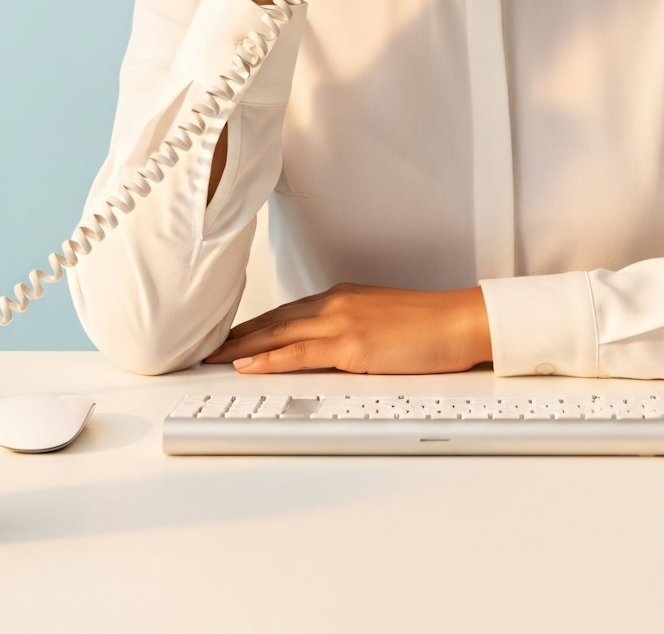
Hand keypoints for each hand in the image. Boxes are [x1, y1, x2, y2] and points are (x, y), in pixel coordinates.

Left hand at [201, 281, 492, 374]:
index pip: (286, 312)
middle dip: (236, 335)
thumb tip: (331, 352)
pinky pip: (299, 353)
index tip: (228, 336)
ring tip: (210, 357)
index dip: (253, 326)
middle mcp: (336, 304)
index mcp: (343, 298)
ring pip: (277, 333)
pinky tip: (247, 365)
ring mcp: (342, 322)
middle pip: (273, 320)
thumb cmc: (431, 326)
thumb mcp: (383, 322)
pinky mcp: (352, 345)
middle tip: (203, 346)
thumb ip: (352, 331)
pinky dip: (268, 359)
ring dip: (240, 347)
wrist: (460, 321)